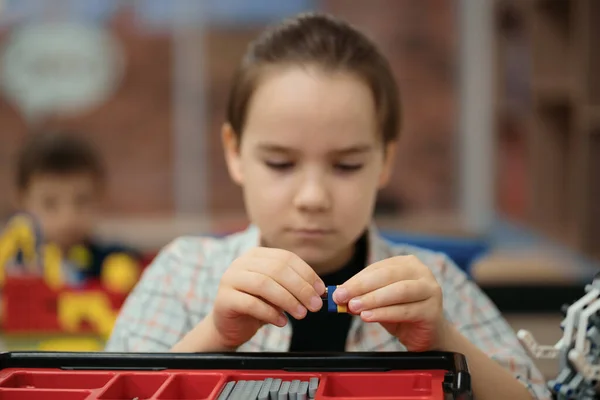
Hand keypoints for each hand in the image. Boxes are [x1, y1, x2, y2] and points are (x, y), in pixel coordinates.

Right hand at [210, 247, 324, 348]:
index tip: (321, 290)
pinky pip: (251, 303)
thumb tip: (320, 291)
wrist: (230, 326)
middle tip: (315, 305)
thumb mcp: (279, 293)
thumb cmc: (258, 306)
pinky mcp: (224, 299)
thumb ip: (294, 287)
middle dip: (300, 288)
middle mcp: (242, 262)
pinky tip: (282, 322)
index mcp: (257, 255)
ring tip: (301, 314)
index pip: (286, 258)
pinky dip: (270, 313)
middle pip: (277, 270)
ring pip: (264, 284)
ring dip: (288, 300)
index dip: (306, 273)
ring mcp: (230, 279)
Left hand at [333, 255, 447, 350]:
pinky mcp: (432, 310)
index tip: (338, 291)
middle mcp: (421, 272)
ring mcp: (430, 290)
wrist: (428, 335)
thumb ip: (362, 296)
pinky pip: (405, 310)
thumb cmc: (402, 314)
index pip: (377, 268)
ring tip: (354, 307)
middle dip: (361, 287)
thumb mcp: (379, 302)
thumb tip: (339, 295)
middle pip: (387, 276)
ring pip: (398, 291)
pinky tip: (368, 317)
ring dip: (372, 299)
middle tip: (342, 298)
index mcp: (407, 264)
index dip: (356, 279)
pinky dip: (384, 313)